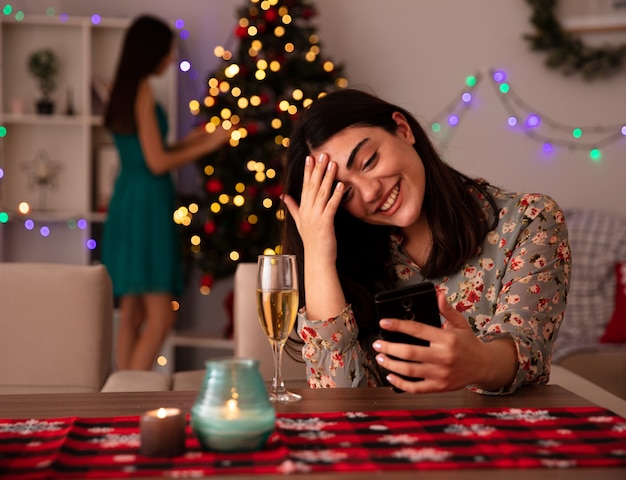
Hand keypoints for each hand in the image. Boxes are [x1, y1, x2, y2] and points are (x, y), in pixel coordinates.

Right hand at [282, 153, 344, 260]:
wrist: (317, 260)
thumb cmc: (312, 242)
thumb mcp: (299, 222)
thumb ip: (293, 208)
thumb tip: (284, 197)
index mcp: (303, 210)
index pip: (305, 186)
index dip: (308, 171)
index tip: (310, 157)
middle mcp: (307, 211)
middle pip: (313, 186)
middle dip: (318, 170)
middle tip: (323, 154)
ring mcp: (315, 217)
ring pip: (322, 194)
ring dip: (328, 178)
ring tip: (333, 164)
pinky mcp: (325, 224)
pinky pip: (331, 206)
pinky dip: (336, 195)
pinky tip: (341, 185)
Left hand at [372, 291, 515, 392]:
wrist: (485, 366)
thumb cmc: (469, 343)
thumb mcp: (460, 323)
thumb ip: (446, 310)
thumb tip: (437, 294)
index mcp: (447, 339)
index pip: (418, 330)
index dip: (398, 325)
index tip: (383, 323)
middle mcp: (443, 356)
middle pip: (410, 353)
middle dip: (389, 348)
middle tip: (377, 344)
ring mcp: (441, 374)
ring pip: (410, 371)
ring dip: (391, 364)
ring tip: (380, 358)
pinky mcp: (440, 387)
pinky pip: (416, 388)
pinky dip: (401, 384)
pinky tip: (390, 376)